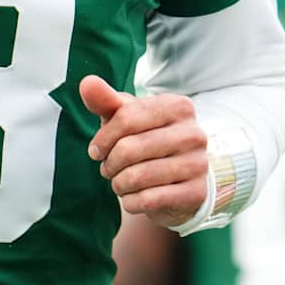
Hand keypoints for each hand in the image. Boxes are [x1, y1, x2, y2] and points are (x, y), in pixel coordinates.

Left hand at [81, 76, 207, 228]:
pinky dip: (131, 202)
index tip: (95, 150)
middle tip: (108, 169)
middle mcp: (193, 133)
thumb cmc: (147, 140)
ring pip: (137, 177)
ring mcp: (198, 164)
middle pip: (129, 149)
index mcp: (178, 106)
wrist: (180, 179)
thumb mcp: (127, 118)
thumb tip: (86, 83)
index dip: (102, 138)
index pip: (126, 117)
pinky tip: (133, 197)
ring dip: (118, 184)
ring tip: (119, 183)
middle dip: (109, 164)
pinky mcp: (196, 193)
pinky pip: (148, 200)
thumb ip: (106, 100)